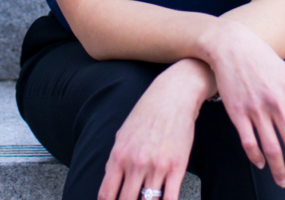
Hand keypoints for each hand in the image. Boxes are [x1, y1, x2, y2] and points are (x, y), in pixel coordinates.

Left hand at [98, 59, 212, 199]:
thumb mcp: (123, 133)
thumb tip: (110, 182)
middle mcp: (136, 164)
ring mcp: (157, 167)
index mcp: (119, 156)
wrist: (174, 95)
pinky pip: (170, 199)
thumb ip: (115, 160)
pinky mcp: (177, 167)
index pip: (106, 195)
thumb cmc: (147, 112)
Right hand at [201, 19, 284, 188]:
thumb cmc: (262, 60)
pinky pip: (249, 142)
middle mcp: (277, 102)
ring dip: (279, 170)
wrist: (231, 45)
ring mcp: (256, 108)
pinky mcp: (237, 111)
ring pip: (272, 149)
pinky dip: (256, 157)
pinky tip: (261, 164)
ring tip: (283, 182)